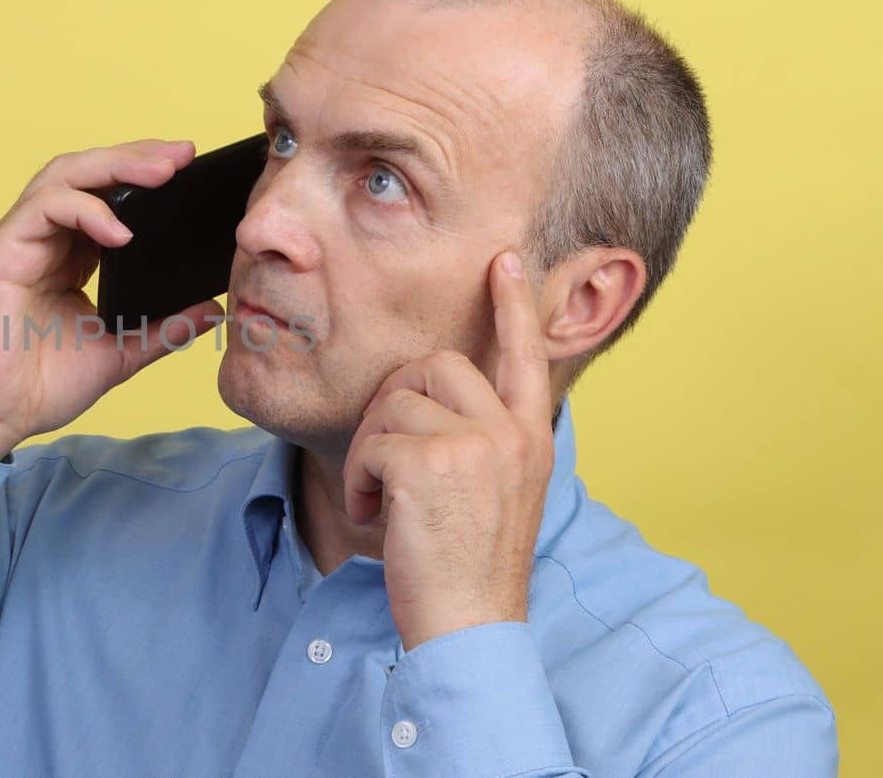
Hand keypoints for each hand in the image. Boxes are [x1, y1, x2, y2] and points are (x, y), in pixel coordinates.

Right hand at [0, 139, 226, 460]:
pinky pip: (44, 208)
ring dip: (115, 166)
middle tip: (184, 155)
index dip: (144, 177)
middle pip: (88, 173)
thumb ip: (164, 328)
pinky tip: (120, 231)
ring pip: (65, 175)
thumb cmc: (38, 386)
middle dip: (137, 157)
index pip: (107, 196)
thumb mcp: (120, 351)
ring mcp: (20, 240)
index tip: (190, 170)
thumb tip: (215, 309)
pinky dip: (85, 210)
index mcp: (69, 256)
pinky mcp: (1, 250)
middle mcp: (44, 239)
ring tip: (162, 172)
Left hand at [342, 249, 555, 650]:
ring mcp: (476, 444)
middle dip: (392, 405)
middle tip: (383, 461)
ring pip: (393, 404)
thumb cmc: (467, 567)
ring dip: (369, 452)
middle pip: (433, 365)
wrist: (469, 626)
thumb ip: (478, 439)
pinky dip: (356, 479)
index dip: (512, 306)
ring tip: (380, 500)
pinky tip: (371, 515)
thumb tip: (430, 395)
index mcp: (531, 438)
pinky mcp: (430, 462)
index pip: (526, 356)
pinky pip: (370, 442)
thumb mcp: (493, 491)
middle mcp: (511, 433)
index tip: (503, 261)